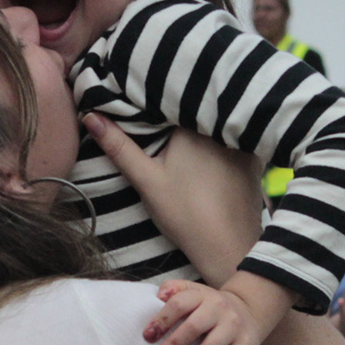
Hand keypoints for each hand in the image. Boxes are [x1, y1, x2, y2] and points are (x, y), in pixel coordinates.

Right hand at [84, 115, 261, 283]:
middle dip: (176, 110)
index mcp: (191, 124)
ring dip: (199, 123)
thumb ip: (119, 146)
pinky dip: (218, 139)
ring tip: (182, 134)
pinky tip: (207, 154)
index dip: (153, 98)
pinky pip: (231, 137)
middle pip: (194, 108)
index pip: (170, 98)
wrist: (228, 246)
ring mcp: (241, 141)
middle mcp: (221, 126)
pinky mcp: (253, 157)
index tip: (137, 101)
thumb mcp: (146, 179)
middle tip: (159, 122)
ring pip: (213, 122)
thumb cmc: (185, 214)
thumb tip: (90, 116)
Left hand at [145, 280, 269, 344]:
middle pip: (193, 327)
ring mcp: (234, 327)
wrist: (250, 308)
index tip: (148, 337)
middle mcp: (220, 308)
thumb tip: (159, 296)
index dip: (162, 320)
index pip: (179, 304)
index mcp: (203, 295)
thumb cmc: (211, 305)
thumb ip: (175, 289)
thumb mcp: (195, 291)